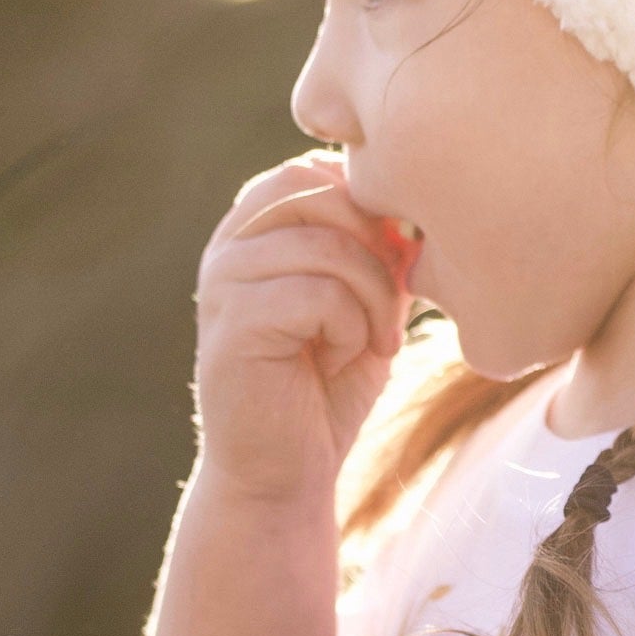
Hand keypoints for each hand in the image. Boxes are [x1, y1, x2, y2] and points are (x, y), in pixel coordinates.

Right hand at [190, 150, 418, 510]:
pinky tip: (339, 359)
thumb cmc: (333, 378)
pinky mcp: (231, 328)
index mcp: (256, 227)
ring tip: (369, 339)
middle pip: (318, 191)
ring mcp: (222, 284)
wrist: (288, 468)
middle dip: (376, 244)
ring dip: (370, 296)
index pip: (315, 167)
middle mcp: (229, 246)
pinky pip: (315, 295)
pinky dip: (350, 328)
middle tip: (391, 300)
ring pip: (326, 246)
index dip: (371, 205)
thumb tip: (412, 194)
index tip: (394, 262)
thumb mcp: (370, 291)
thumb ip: (379, 239)